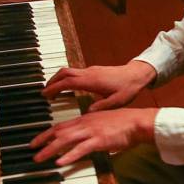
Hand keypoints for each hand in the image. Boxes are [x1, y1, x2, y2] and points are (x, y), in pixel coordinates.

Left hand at [30, 108, 157, 165]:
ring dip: (50, 149)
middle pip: (59, 132)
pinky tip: (60, 162)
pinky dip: (69, 155)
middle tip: (31, 150)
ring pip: (66, 140)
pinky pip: (81, 149)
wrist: (137, 122)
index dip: (46, 133)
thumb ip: (91, 128)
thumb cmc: (123, 123)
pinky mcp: (99, 140)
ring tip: (39, 158)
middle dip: (43, 141)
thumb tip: (82, 138)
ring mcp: (91, 131)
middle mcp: (85, 124)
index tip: (36, 141)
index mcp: (86, 118)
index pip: (61, 125)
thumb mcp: (103, 122)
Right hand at [42, 61, 156, 111]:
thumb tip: (87, 113)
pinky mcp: (95, 70)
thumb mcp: (117, 101)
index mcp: (92, 81)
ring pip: (70, 71)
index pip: (67, 82)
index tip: (45, 94)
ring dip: (59, 79)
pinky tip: (69, 88)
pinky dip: (68, 79)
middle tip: (45, 92)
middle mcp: (89, 73)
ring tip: (53, 91)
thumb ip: (102, 107)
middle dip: (52, 81)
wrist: (138, 74)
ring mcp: (92, 70)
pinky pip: (76, 72)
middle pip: (64, 72)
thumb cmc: (129, 87)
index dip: (54, 87)